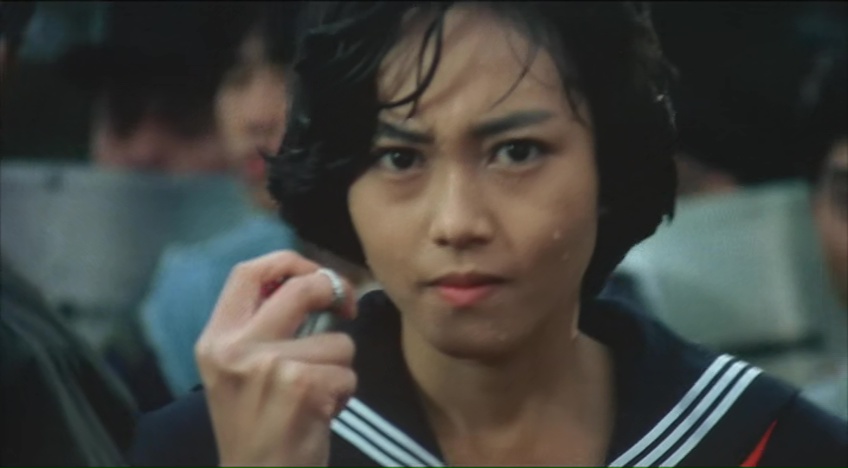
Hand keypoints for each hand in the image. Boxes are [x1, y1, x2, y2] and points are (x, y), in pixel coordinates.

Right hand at [195, 250, 357, 465]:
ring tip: (314, 396)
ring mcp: (269, 366)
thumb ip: (260, 328)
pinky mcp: (302, 386)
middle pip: (302, 288)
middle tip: (346, 307)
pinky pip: (348, 373)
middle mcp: (236, 348)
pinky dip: (345, 394)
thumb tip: (311, 283)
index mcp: (215, 340)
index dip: (289, 261)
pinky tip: (321, 415)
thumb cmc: (255, 428)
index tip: (314, 274)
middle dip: (335, 290)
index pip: (248, 272)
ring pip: (337, 340)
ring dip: (338, 368)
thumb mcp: (238, 372)